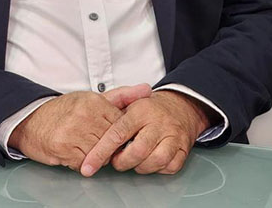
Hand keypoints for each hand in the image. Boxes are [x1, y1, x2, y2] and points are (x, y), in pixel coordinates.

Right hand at [9, 83, 151, 170]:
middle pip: (111, 141)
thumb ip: (122, 96)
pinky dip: (81, 162)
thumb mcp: (93, 98)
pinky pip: (84, 163)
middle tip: (94, 140)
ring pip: (99, 154)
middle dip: (106, 145)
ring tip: (83, 144)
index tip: (111, 133)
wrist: (32, 120)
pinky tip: (73, 151)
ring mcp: (74, 132)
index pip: (121, 124)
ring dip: (94, 155)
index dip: (118, 133)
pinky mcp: (64, 148)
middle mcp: (85, 115)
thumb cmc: (65, 110)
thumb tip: (147, 89)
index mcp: (95, 101)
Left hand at [80, 90, 213, 176]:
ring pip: (155, 160)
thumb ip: (111, 109)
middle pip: (137, 151)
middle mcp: (158, 122)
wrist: (180, 106)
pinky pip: (169, 166)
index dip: (101, 151)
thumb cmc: (149, 108)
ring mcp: (172, 135)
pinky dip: (158, 169)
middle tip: (117, 161)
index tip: (89, 166)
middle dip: (122, 162)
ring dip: (141, 167)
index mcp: (141, 110)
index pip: (117, 133)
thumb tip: (91, 120)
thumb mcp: (129, 101)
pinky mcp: (183, 148)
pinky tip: (151, 162)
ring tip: (135, 161)